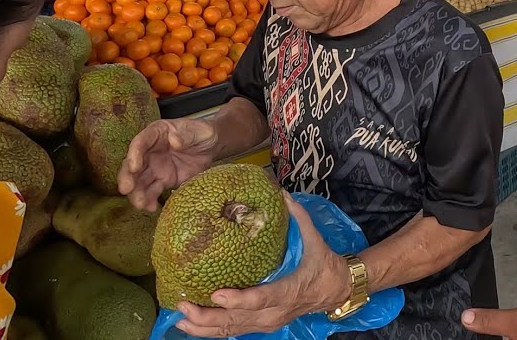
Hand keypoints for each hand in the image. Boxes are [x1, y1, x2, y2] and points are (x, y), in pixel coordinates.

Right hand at [117, 117, 218, 210]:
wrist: (212, 147)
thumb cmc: (202, 133)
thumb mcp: (199, 131)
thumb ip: (186, 135)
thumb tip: (174, 141)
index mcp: (156, 133)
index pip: (140, 142)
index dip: (134, 155)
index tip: (134, 167)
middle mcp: (150, 151)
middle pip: (133, 164)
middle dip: (127, 177)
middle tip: (126, 189)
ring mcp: (155, 167)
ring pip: (139, 181)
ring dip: (136, 193)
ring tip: (140, 205)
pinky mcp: (163, 181)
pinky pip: (152, 191)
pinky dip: (149, 200)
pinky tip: (151, 208)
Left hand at [176, 195, 351, 337]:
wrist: (336, 290)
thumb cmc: (325, 265)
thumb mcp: (316, 240)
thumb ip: (299, 216)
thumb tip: (281, 192)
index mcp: (289, 290)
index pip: (261, 299)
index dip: (238, 299)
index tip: (216, 294)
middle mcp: (275, 313)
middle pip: (238, 321)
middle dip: (208, 316)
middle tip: (184, 304)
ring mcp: (268, 323)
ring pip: (232, 331)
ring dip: (204, 328)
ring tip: (179, 319)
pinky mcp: (262, 326)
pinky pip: (234, 332)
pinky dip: (212, 331)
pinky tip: (192, 326)